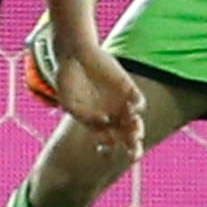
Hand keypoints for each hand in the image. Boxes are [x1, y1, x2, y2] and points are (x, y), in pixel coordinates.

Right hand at [46, 30, 142, 144]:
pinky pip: (138, 101)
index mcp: (96, 122)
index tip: (105, 149)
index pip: (107, 141)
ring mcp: (121, 102)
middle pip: (126, 137)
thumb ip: (83, 115)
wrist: (74, 54)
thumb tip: (104, 122)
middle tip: (133, 152)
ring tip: (134, 128)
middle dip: (132, 147)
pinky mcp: (128, 88)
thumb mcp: (69, 101)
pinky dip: (138, 105)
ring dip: (136, 128)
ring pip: (134, 122)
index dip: (108, 148)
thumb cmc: (68, 80)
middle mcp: (111, 115)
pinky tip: (133, 107)